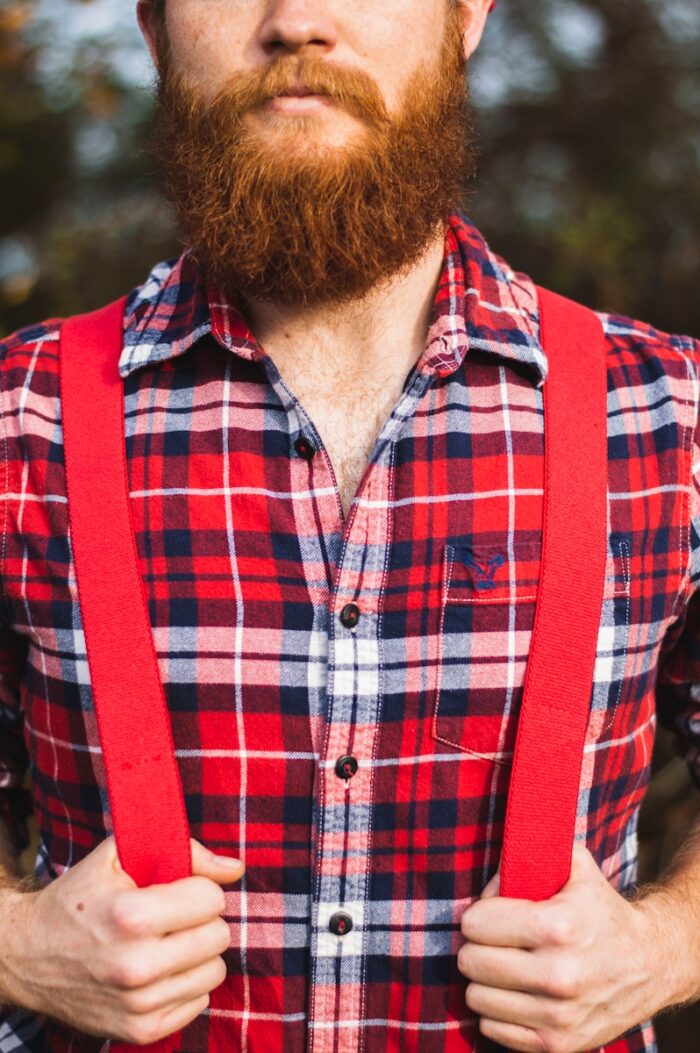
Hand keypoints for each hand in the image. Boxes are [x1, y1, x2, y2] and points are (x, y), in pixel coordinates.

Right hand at [1, 836, 243, 1045]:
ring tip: (167, 942)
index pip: (212, 898)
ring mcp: (138, 1004)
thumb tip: (235, 868)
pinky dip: (186, 983)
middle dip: (202, 920)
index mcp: (131, 916)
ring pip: (215, 970)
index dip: (199, 888)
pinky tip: (159, 970)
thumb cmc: (79, 898)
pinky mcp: (139, 1031)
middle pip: (218, 935)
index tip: (179, 889)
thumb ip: (185, 852)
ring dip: (197, 953)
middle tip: (173, 917)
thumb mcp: (119, 856)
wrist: (28, 955)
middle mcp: (135, 965)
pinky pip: (199, 1002)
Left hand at [457, 843, 662, 1052]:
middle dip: (477, 945)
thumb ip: (529, 855)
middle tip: (496, 940)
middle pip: (471, 961)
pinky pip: (492, 1028)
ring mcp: (558, 1015)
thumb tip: (488, 880)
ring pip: (476, 997)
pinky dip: (498, 1010)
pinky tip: (518, 992)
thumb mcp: (574, 865)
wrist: (650, 963)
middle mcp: (558, 975)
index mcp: (558, 927)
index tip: (493, 912)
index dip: (480, 913)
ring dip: (485, 980)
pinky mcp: (557, 1045)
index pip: (476, 923)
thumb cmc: (601, 909)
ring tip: (507, 965)